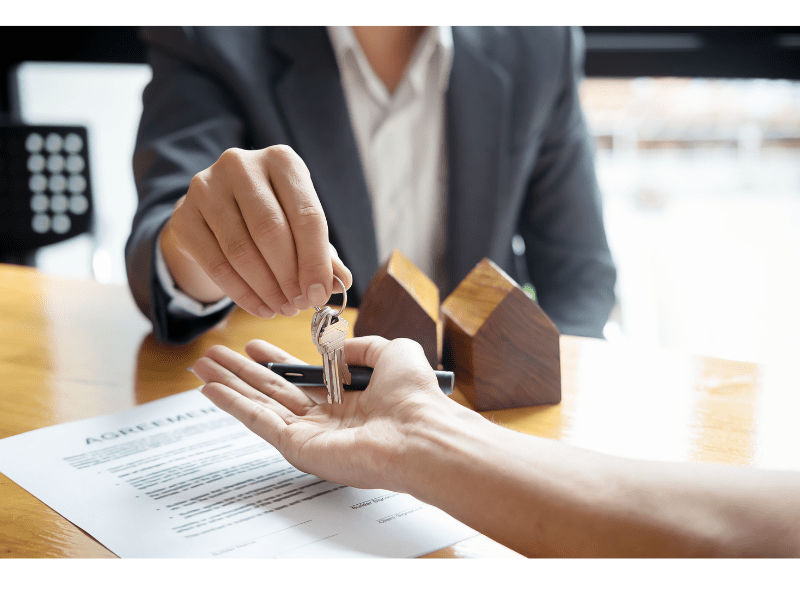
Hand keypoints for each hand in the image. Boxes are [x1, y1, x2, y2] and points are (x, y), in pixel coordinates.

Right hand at [160, 145, 351, 317]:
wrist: (216, 211)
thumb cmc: (271, 216)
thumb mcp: (301, 227)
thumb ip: (323, 253)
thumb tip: (342, 281)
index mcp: (282, 160)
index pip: (306, 215)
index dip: (315, 261)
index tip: (320, 294)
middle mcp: (241, 165)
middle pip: (271, 232)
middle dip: (289, 277)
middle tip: (299, 304)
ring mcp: (206, 186)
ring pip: (241, 250)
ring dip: (266, 289)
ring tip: (283, 308)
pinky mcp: (184, 214)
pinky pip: (216, 264)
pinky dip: (242, 293)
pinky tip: (260, 307)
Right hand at [192, 336, 452, 490]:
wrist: (420, 431)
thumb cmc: (415, 396)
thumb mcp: (393, 352)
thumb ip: (363, 346)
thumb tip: (340, 346)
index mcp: (348, 400)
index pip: (302, 378)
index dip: (276, 360)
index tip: (253, 345)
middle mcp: (326, 420)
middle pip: (273, 390)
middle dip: (242, 372)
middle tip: (213, 355)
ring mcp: (310, 435)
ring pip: (260, 404)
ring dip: (229, 385)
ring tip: (201, 366)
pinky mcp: (298, 448)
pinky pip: (259, 422)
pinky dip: (232, 404)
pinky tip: (210, 389)